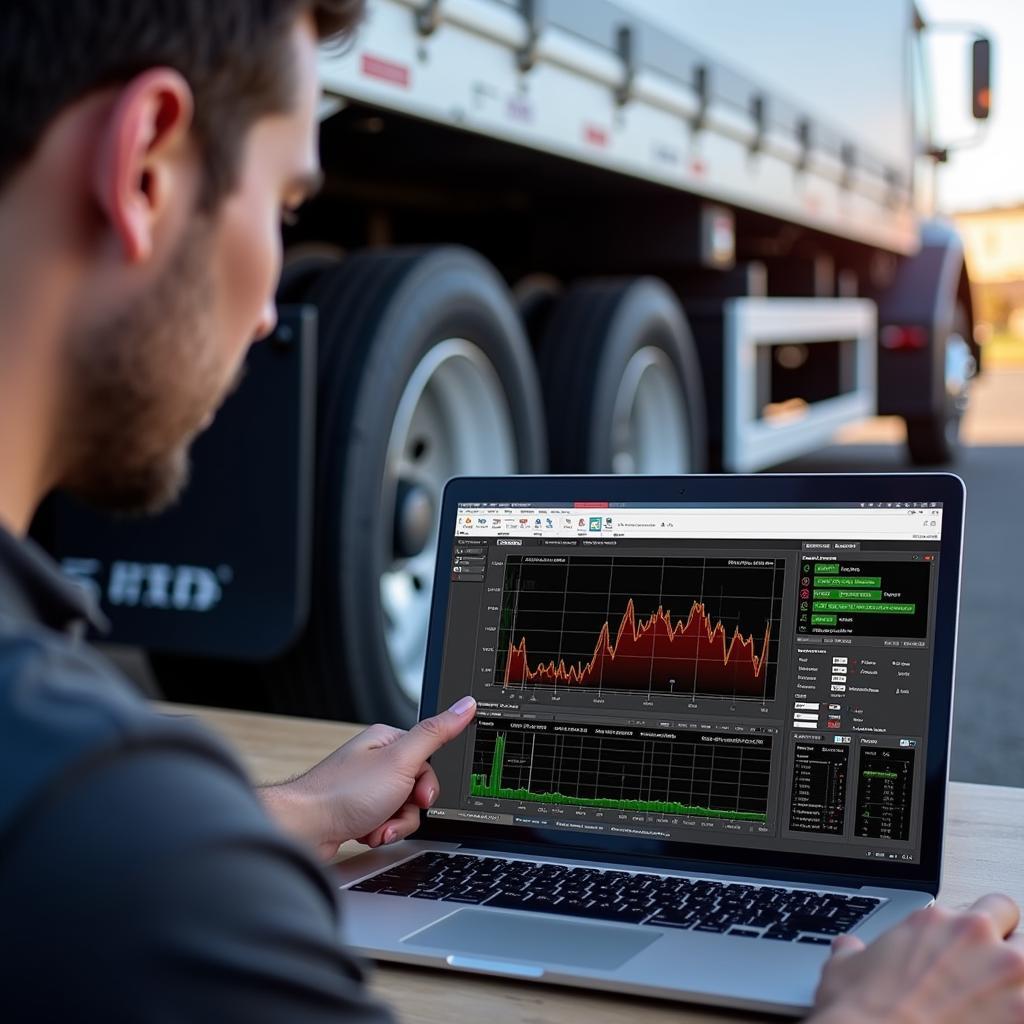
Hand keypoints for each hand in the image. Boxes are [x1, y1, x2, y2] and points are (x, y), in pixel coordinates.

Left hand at [260, 695, 476, 859]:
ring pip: (403, 810)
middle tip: (391, 812)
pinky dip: (379, 832)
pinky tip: (364, 833)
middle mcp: (376, 762)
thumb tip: (464, 705)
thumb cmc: (342, 794)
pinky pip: (385, 823)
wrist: (303, 829)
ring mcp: (366, 788)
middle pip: (417, 789)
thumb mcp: (400, 761)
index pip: (428, 761)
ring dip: (392, 825)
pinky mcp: (358, 812)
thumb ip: (435, 734)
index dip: (426, 785)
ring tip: (373, 827)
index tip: (417, 795)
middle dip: (408, 810)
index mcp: (387, 741)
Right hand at [811, 894, 1023, 1023]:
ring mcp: (1006, 977)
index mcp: (934, 920)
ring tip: (999, 1000)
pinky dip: (1018, 1014)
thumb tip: (849, 950)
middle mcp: (974, 937)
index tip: (964, 950)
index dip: (971, 929)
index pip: (975, 907)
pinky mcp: (1023, 1017)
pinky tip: (1002, 1021)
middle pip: (1012, 917)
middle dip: (1002, 941)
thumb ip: (854, 952)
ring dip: (1017, 979)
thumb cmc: (862, 1012)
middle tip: (989, 970)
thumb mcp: (843, 968)